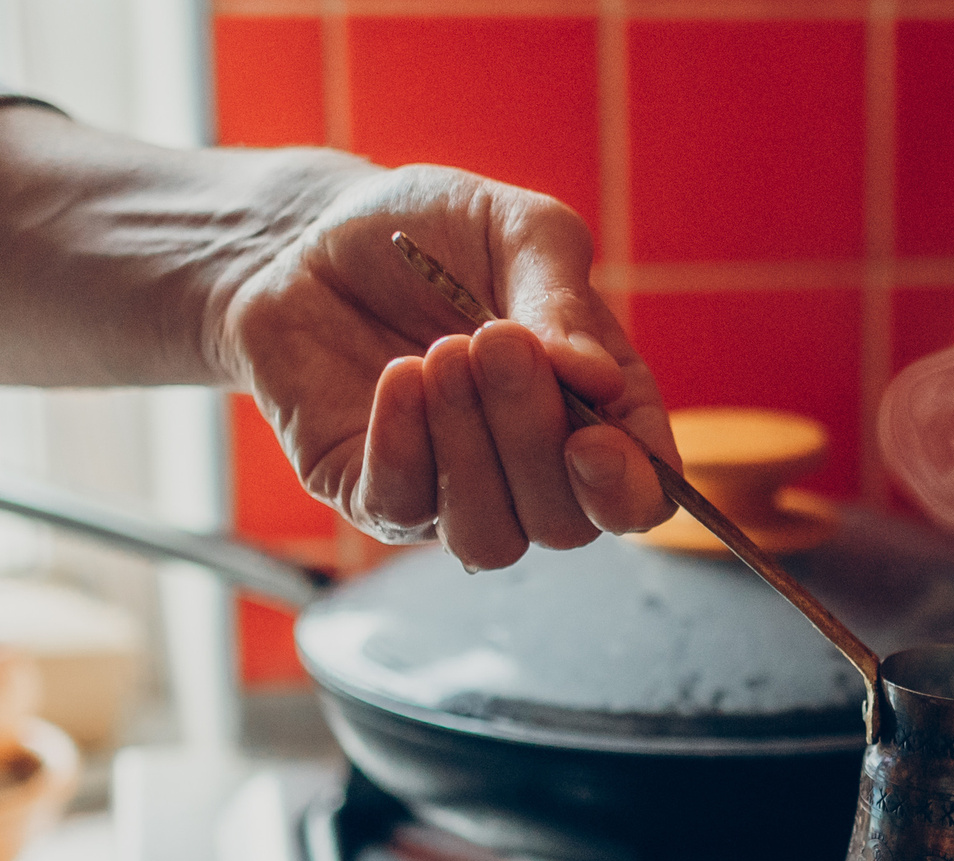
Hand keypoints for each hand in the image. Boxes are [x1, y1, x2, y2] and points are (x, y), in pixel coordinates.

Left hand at [221, 164, 681, 567]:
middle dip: (534, 438)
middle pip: (565, 524)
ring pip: (489, 539)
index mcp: (594, 413)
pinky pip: (402, 509)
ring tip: (443, 354)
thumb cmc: (432, 231)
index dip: (626, 488)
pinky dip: (405, 446)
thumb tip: (599, 382)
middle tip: (495, 342)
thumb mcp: (517, 229)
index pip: (639, 495)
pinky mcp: (373, 494)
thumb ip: (564, 297)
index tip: (593, 439)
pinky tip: (400, 377)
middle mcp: (530, 472)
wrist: (313, 232)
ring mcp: (452, 493)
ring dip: (472, 451)